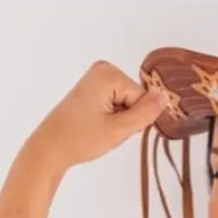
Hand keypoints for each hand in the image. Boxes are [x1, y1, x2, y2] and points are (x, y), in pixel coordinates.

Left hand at [27, 60, 168, 171]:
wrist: (50, 148)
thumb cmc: (79, 140)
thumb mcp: (118, 130)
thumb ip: (146, 113)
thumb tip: (167, 97)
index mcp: (108, 73)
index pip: (143, 99)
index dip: (134, 119)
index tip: (113, 128)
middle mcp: (103, 69)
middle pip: (136, 99)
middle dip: (127, 119)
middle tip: (105, 130)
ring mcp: (97, 78)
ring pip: (128, 105)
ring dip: (119, 122)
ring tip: (98, 128)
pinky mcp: (93, 89)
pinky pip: (117, 105)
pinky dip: (111, 120)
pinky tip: (95, 125)